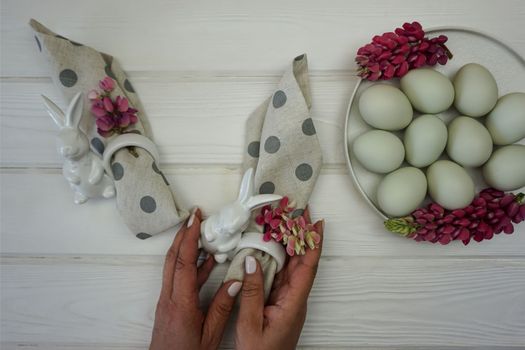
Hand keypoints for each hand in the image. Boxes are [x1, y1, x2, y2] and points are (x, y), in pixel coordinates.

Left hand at [150, 208, 242, 349]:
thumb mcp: (210, 335)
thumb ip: (222, 308)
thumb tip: (235, 282)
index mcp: (180, 303)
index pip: (183, 263)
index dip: (189, 238)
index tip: (195, 219)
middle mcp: (169, 297)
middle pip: (173, 258)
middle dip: (183, 233)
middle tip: (195, 216)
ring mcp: (166, 300)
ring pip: (173, 265)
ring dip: (185, 246)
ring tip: (201, 232)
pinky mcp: (168, 303)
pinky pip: (178, 277)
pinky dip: (190, 265)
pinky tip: (205, 262)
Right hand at [234, 208, 323, 349]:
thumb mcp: (250, 324)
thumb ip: (251, 293)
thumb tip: (252, 261)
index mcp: (293, 303)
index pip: (308, 267)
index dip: (314, 243)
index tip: (317, 223)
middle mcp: (295, 298)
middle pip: (302, 261)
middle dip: (302, 236)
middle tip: (297, 213)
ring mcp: (288, 299)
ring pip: (293, 266)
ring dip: (291, 244)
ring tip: (286, 223)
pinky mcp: (279, 302)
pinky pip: (282, 275)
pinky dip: (280, 258)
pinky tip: (273, 248)